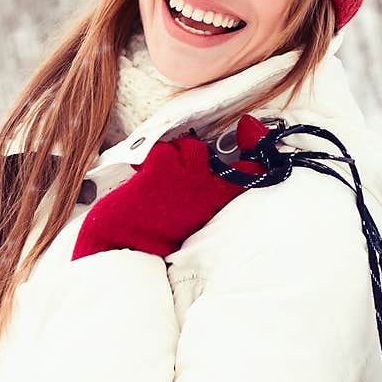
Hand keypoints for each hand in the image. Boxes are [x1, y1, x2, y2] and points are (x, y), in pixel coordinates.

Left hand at [72, 114, 269, 259]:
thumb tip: (204, 172)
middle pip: (209, 153)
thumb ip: (203, 199)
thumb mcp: (191, 223)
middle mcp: (209, 192)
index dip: (255, 144)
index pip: (252, 171)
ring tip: (159, 175)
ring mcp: (187, 180)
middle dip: (193, 156)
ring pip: (190, 147)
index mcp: (218, 205)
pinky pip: (162, 149)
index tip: (249, 129)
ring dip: (174, 154)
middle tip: (177, 171)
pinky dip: (150, 159)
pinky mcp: (161, 172)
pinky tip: (142, 175)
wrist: (126, 252)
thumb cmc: (156, 240)